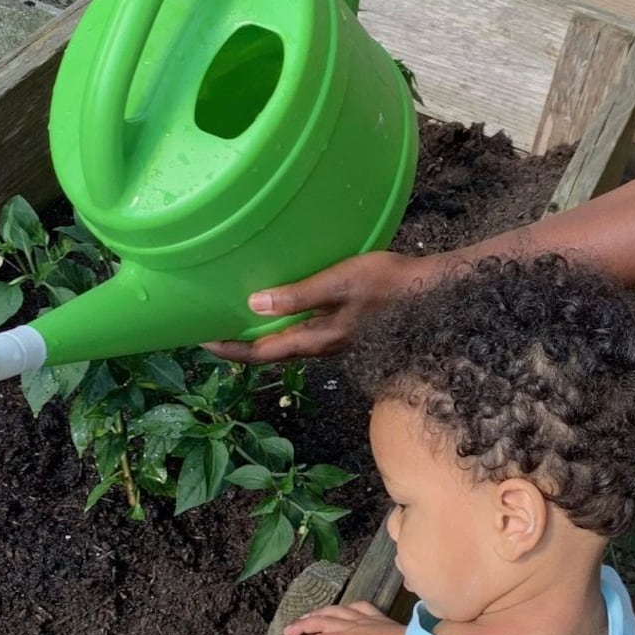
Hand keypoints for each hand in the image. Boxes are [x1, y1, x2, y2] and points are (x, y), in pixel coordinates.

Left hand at [204, 249, 424, 363]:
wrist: (433, 294)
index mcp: (317, 339)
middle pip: (271, 352)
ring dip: (261, 337)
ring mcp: (335, 341)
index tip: (200, 340)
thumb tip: (253, 305)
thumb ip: (299, 295)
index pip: (262, 352)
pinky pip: (304, 333)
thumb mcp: (341, 282)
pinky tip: (280, 308)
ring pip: (288, 344)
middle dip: (240, 345)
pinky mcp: (346, 330)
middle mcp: (322, 346)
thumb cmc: (390, 284)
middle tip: (211, 329)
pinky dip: (282, 326)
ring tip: (237, 319)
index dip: (229, 349)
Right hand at [284, 602, 405, 634]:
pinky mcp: (377, 616)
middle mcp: (353, 624)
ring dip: (318, 613)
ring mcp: (365, 618)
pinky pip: (357, 606)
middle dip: (303, 625)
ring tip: (306, 616)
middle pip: (322, 621)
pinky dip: (345, 607)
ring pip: (336, 611)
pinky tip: (343, 609)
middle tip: (288, 631)